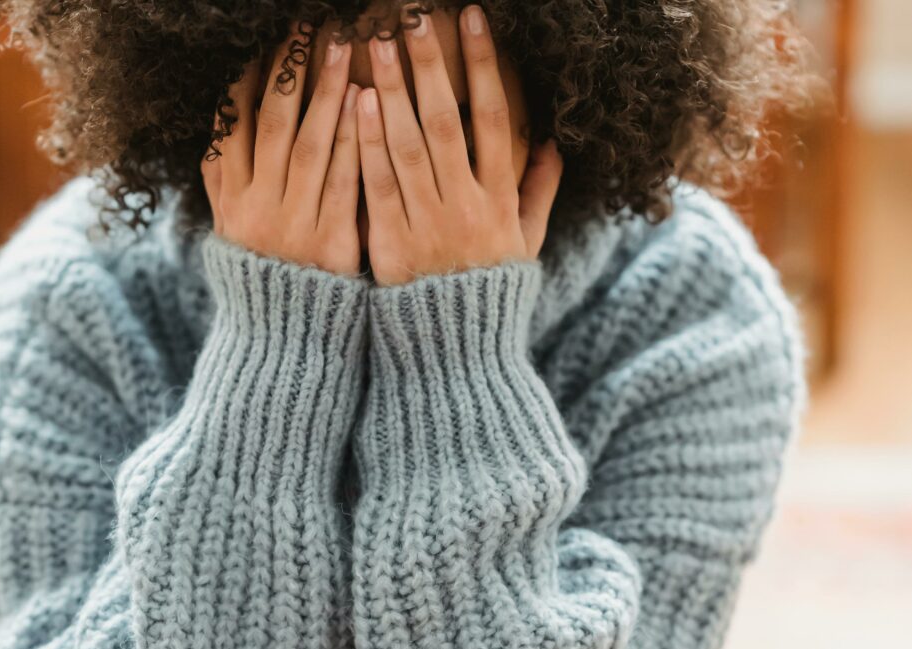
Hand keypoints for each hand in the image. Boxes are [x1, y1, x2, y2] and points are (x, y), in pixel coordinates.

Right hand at [201, 26, 361, 275]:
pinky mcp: (330, 244)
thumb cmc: (264, 276)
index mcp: (229, 203)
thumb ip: (224, 180)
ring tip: (339, 47)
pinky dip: (352, 139)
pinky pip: (342, 182)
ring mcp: (293, 226)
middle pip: (271, 125)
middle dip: (288, 71)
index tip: (260, 43)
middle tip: (305, 25)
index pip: (231, 128)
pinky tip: (365, 102)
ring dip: (323, 92)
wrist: (285, 340)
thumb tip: (219, 120)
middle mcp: (256, 210)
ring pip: (307, 146)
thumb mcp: (230, 231)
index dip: (245, 82)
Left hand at [357, 5, 563, 285]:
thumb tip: (553, 144)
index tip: (475, 21)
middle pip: (447, 122)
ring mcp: (428, 223)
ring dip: (393, 92)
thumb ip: (539, 193)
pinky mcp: (391, 243)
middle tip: (412, 17)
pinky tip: (357, 105)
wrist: (455, 352)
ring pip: (409, 147)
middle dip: (430, 65)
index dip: (486, 67)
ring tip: (376, 45)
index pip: (497, 120)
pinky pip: (378, 186)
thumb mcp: (526, 245)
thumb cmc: (489, 292)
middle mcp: (467, 205)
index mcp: (502, 200)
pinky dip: (368, 144)